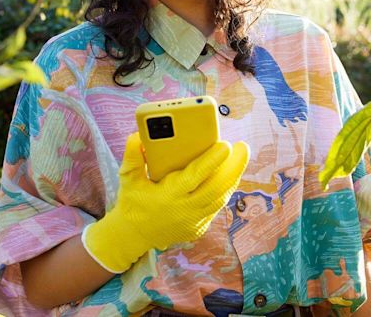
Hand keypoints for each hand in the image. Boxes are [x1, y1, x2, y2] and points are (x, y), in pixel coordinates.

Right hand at [82, 132, 248, 272]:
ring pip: (220, 198)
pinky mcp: (198, 228)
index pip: (194, 177)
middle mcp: (184, 211)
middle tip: (243, 146)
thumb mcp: (127, 178)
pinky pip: (216, 207)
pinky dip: (225, 189)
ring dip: (232, 177)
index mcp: (167, 195)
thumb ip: (131, 156)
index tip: (225, 145)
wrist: (133, 236)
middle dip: (234, 167)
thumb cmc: (132, 201)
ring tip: (239, 157)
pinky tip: (230, 174)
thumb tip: (138, 136)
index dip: (211, 161)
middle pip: (216, 188)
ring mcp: (193, 222)